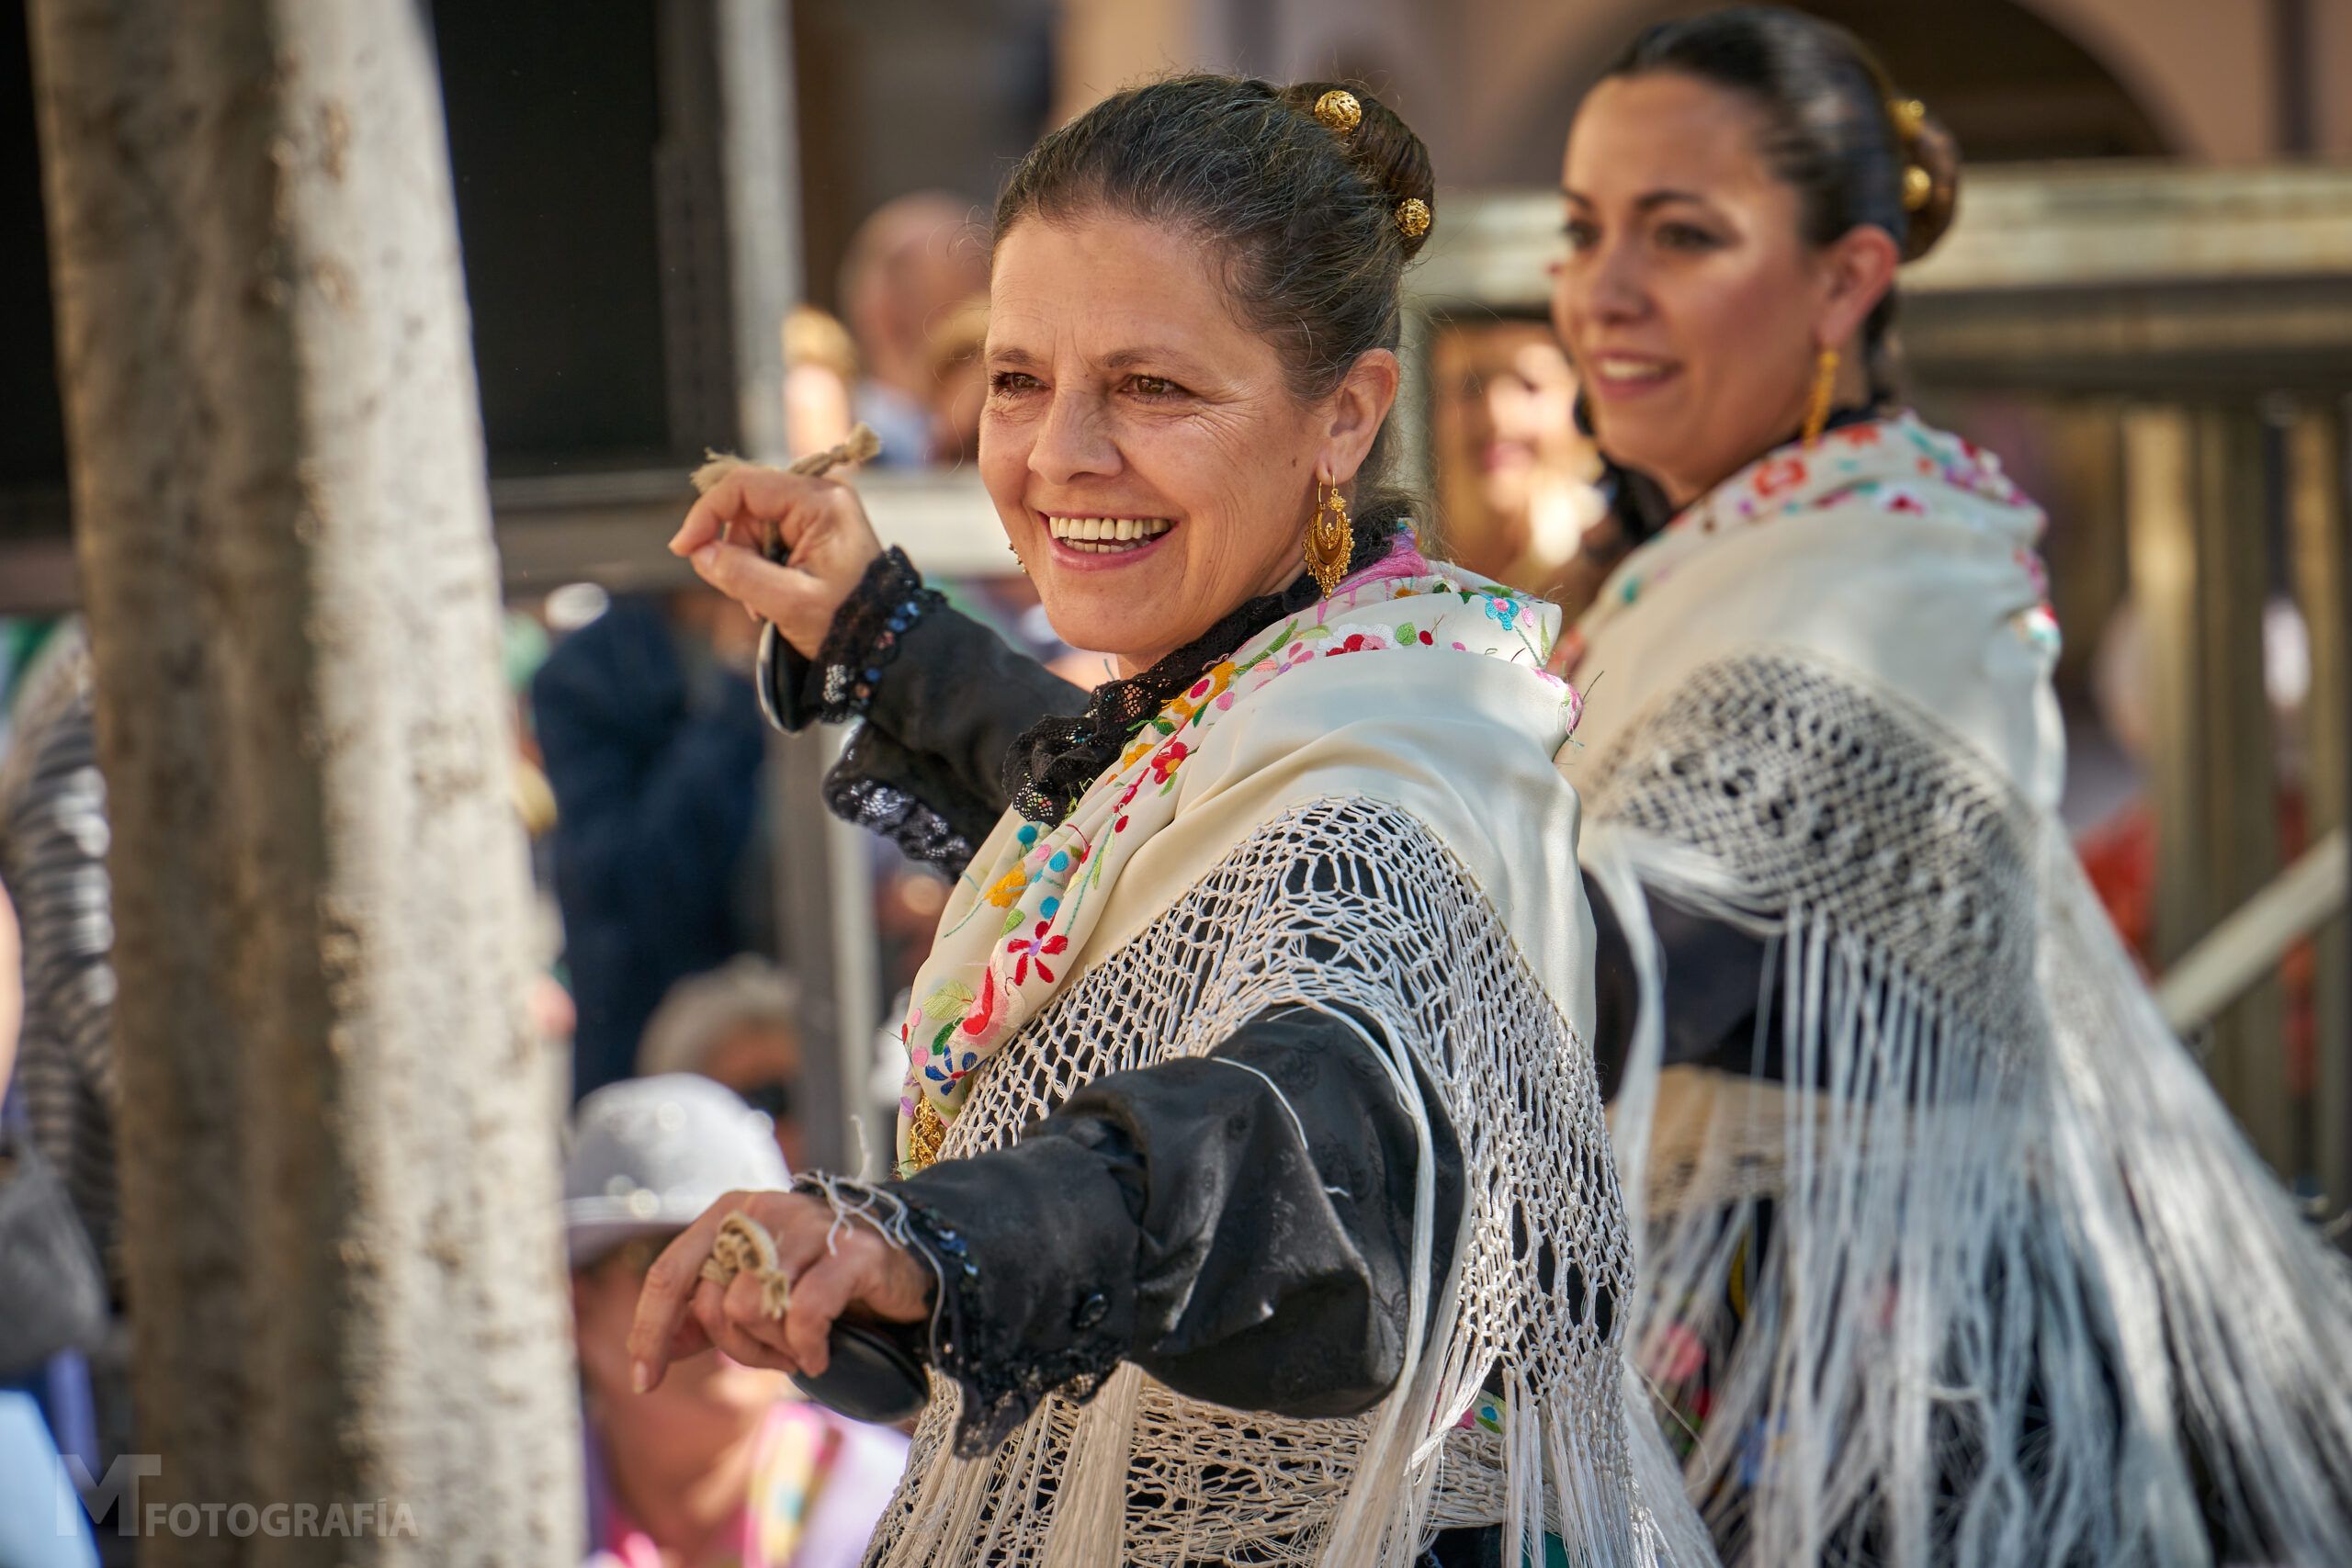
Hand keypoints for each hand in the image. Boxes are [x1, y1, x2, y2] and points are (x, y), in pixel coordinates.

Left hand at [625, 1189, 933, 1392]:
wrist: (903, 1267)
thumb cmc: (818, 1283)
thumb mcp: (753, 1298)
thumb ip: (703, 1318)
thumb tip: (650, 1356)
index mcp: (731, 1212)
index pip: (670, 1273)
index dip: (650, 1331)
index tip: (644, 1382)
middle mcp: (765, 1209)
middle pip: (716, 1303)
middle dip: (740, 1347)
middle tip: (774, 1354)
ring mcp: (811, 1225)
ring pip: (755, 1308)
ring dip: (777, 1348)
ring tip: (801, 1348)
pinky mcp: (853, 1251)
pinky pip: (805, 1314)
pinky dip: (808, 1348)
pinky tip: (820, 1357)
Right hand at [669, 469, 884, 658]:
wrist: (886, 642)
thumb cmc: (849, 623)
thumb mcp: (790, 603)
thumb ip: (740, 574)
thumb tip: (699, 553)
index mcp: (820, 502)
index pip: (744, 487)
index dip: (707, 514)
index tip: (685, 549)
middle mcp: (820, 497)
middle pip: (746, 508)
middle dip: (736, 551)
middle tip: (750, 596)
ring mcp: (817, 513)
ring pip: (752, 527)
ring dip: (748, 566)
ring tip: (769, 603)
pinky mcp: (813, 531)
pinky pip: (768, 540)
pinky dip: (760, 568)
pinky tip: (775, 596)